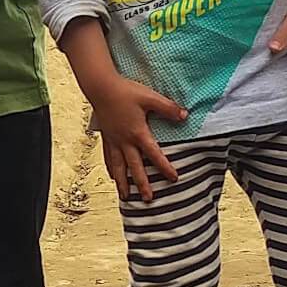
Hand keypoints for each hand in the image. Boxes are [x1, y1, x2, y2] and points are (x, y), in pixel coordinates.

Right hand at [85, 76, 186, 201]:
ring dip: (123, 183)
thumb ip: (168, 108)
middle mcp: (125, 141)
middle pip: (135, 167)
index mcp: (138, 133)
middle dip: (142, 184)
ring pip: (119, 167)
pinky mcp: (107, 137)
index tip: (174, 178)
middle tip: (148, 199)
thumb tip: (185, 116)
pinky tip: (113, 176)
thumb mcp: (150, 97)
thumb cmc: (125, 92)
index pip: (154, 154)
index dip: (165, 167)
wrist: (101, 87)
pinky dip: (111, 169)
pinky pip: (108, 158)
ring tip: (125, 197)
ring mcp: (114, 141)